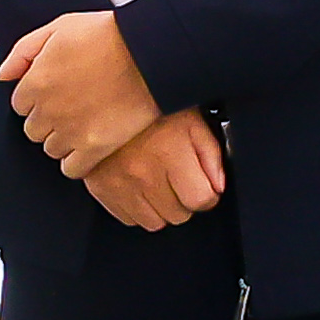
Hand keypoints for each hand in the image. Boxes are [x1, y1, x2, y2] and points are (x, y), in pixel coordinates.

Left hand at [0, 10, 159, 170]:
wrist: (150, 53)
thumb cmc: (110, 36)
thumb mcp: (60, 27)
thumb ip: (24, 51)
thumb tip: (5, 75)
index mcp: (36, 81)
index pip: (20, 104)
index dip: (38, 98)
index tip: (55, 93)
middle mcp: (49, 110)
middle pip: (34, 129)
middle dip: (48, 120)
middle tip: (72, 107)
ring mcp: (70, 131)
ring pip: (51, 149)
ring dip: (63, 140)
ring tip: (85, 123)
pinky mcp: (94, 148)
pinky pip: (71, 169)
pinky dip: (77, 162)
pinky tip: (89, 146)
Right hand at [80, 107, 225, 230]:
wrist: (101, 97)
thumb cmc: (146, 103)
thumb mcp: (190, 119)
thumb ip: (210, 154)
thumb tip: (218, 185)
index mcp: (169, 154)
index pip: (200, 200)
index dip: (207, 195)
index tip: (204, 187)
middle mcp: (144, 174)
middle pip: (178, 215)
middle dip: (183, 200)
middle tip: (177, 177)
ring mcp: (120, 185)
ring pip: (154, 222)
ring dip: (160, 207)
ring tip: (157, 181)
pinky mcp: (101, 190)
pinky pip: (128, 218)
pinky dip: (137, 207)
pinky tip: (138, 184)